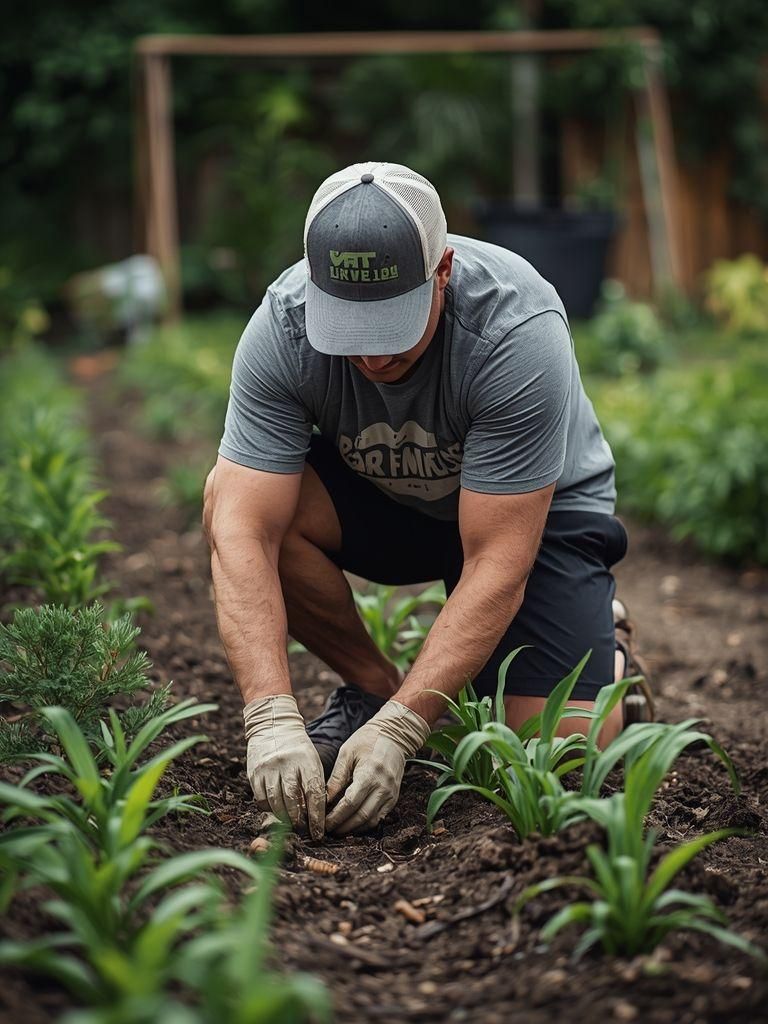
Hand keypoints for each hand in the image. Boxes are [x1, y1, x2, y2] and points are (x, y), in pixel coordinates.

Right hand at [243, 694, 325, 839]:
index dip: (316, 816)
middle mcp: (286, 763)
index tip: (319, 833)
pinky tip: (276, 811)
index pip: (313, 792)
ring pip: (275, 801)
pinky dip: (269, 809)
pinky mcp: (254, 772)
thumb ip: (314, 785)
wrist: (273, 725)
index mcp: (306, 760)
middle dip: (299, 820)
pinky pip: (261, 798)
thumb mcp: (312, 761)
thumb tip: (315, 816)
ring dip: (284, 817)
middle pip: (293, 799)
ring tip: (291, 824)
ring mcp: (268, 767)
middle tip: (303, 830)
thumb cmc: (298, 749)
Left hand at [325, 700, 430, 834]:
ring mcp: (391, 793)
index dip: (336, 817)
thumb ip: (336, 778)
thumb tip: (324, 799)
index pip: (350, 803)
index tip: (324, 823)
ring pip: (371, 820)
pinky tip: (353, 824)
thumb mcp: (347, 753)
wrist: (395, 734)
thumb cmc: (367, 740)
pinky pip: (380, 817)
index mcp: (369, 774)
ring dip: (354, 829)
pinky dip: (366, 824)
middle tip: (328, 830)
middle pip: (361, 816)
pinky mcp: (394, 797)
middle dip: (343, 827)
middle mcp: (383, 787)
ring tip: (338, 830)